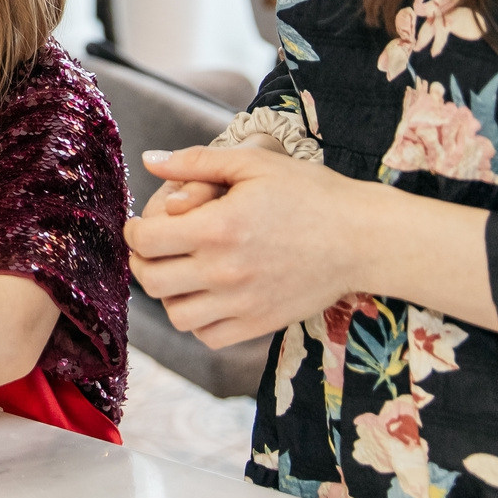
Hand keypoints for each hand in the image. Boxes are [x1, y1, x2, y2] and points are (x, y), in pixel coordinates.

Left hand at [123, 146, 367, 349]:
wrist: (362, 238)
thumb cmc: (310, 192)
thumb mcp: (253, 164)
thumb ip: (195, 162)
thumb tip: (149, 161)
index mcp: (217, 228)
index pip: (144, 241)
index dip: (134, 230)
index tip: (143, 224)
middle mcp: (224, 272)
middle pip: (152, 280)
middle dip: (144, 261)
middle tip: (155, 248)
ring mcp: (241, 304)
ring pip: (176, 315)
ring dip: (169, 294)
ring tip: (182, 273)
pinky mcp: (260, 324)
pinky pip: (208, 335)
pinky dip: (199, 320)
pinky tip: (209, 296)